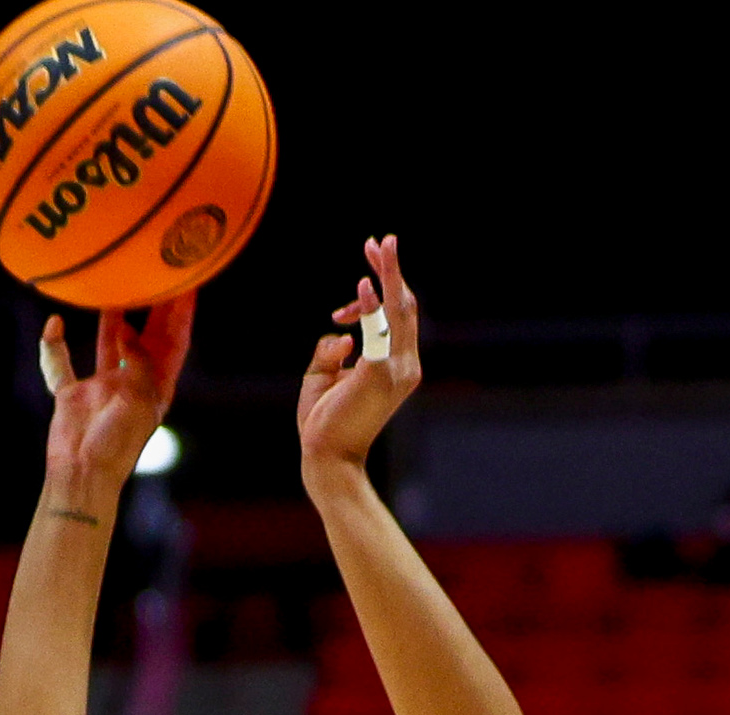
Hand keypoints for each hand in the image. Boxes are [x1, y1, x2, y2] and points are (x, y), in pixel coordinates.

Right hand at [41, 296, 193, 494]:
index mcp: (157, 386)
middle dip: (151, 307)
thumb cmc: (117, 443)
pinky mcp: (72, 395)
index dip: (181, 312)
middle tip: (153, 274)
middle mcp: (132, 382)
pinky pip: (61, 364)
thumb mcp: (139, 397)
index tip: (186, 281)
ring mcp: (102, 387)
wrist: (83, 474)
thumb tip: (127, 333)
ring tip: (112, 286)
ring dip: (110, 318)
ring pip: (107, 343)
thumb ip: (139, 361)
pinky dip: (55, 345)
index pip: (174, 341)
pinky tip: (53, 323)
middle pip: (145, 337)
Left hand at [299, 234, 421, 472]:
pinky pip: (379, 331)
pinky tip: (363, 286)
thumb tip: (341, 334)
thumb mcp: (323, 377)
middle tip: (381, 240)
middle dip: (391, 270)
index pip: (398, 317)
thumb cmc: (324, 422)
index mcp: (397, 364)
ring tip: (378, 246)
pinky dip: (373, 306)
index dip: (386, 287)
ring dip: (388, 274)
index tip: (367, 266)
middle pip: (404, 306)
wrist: (328, 458)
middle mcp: (405, 363)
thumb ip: (331, 350)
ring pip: (398, 310)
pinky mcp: (379, 373)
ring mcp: (396, 368)